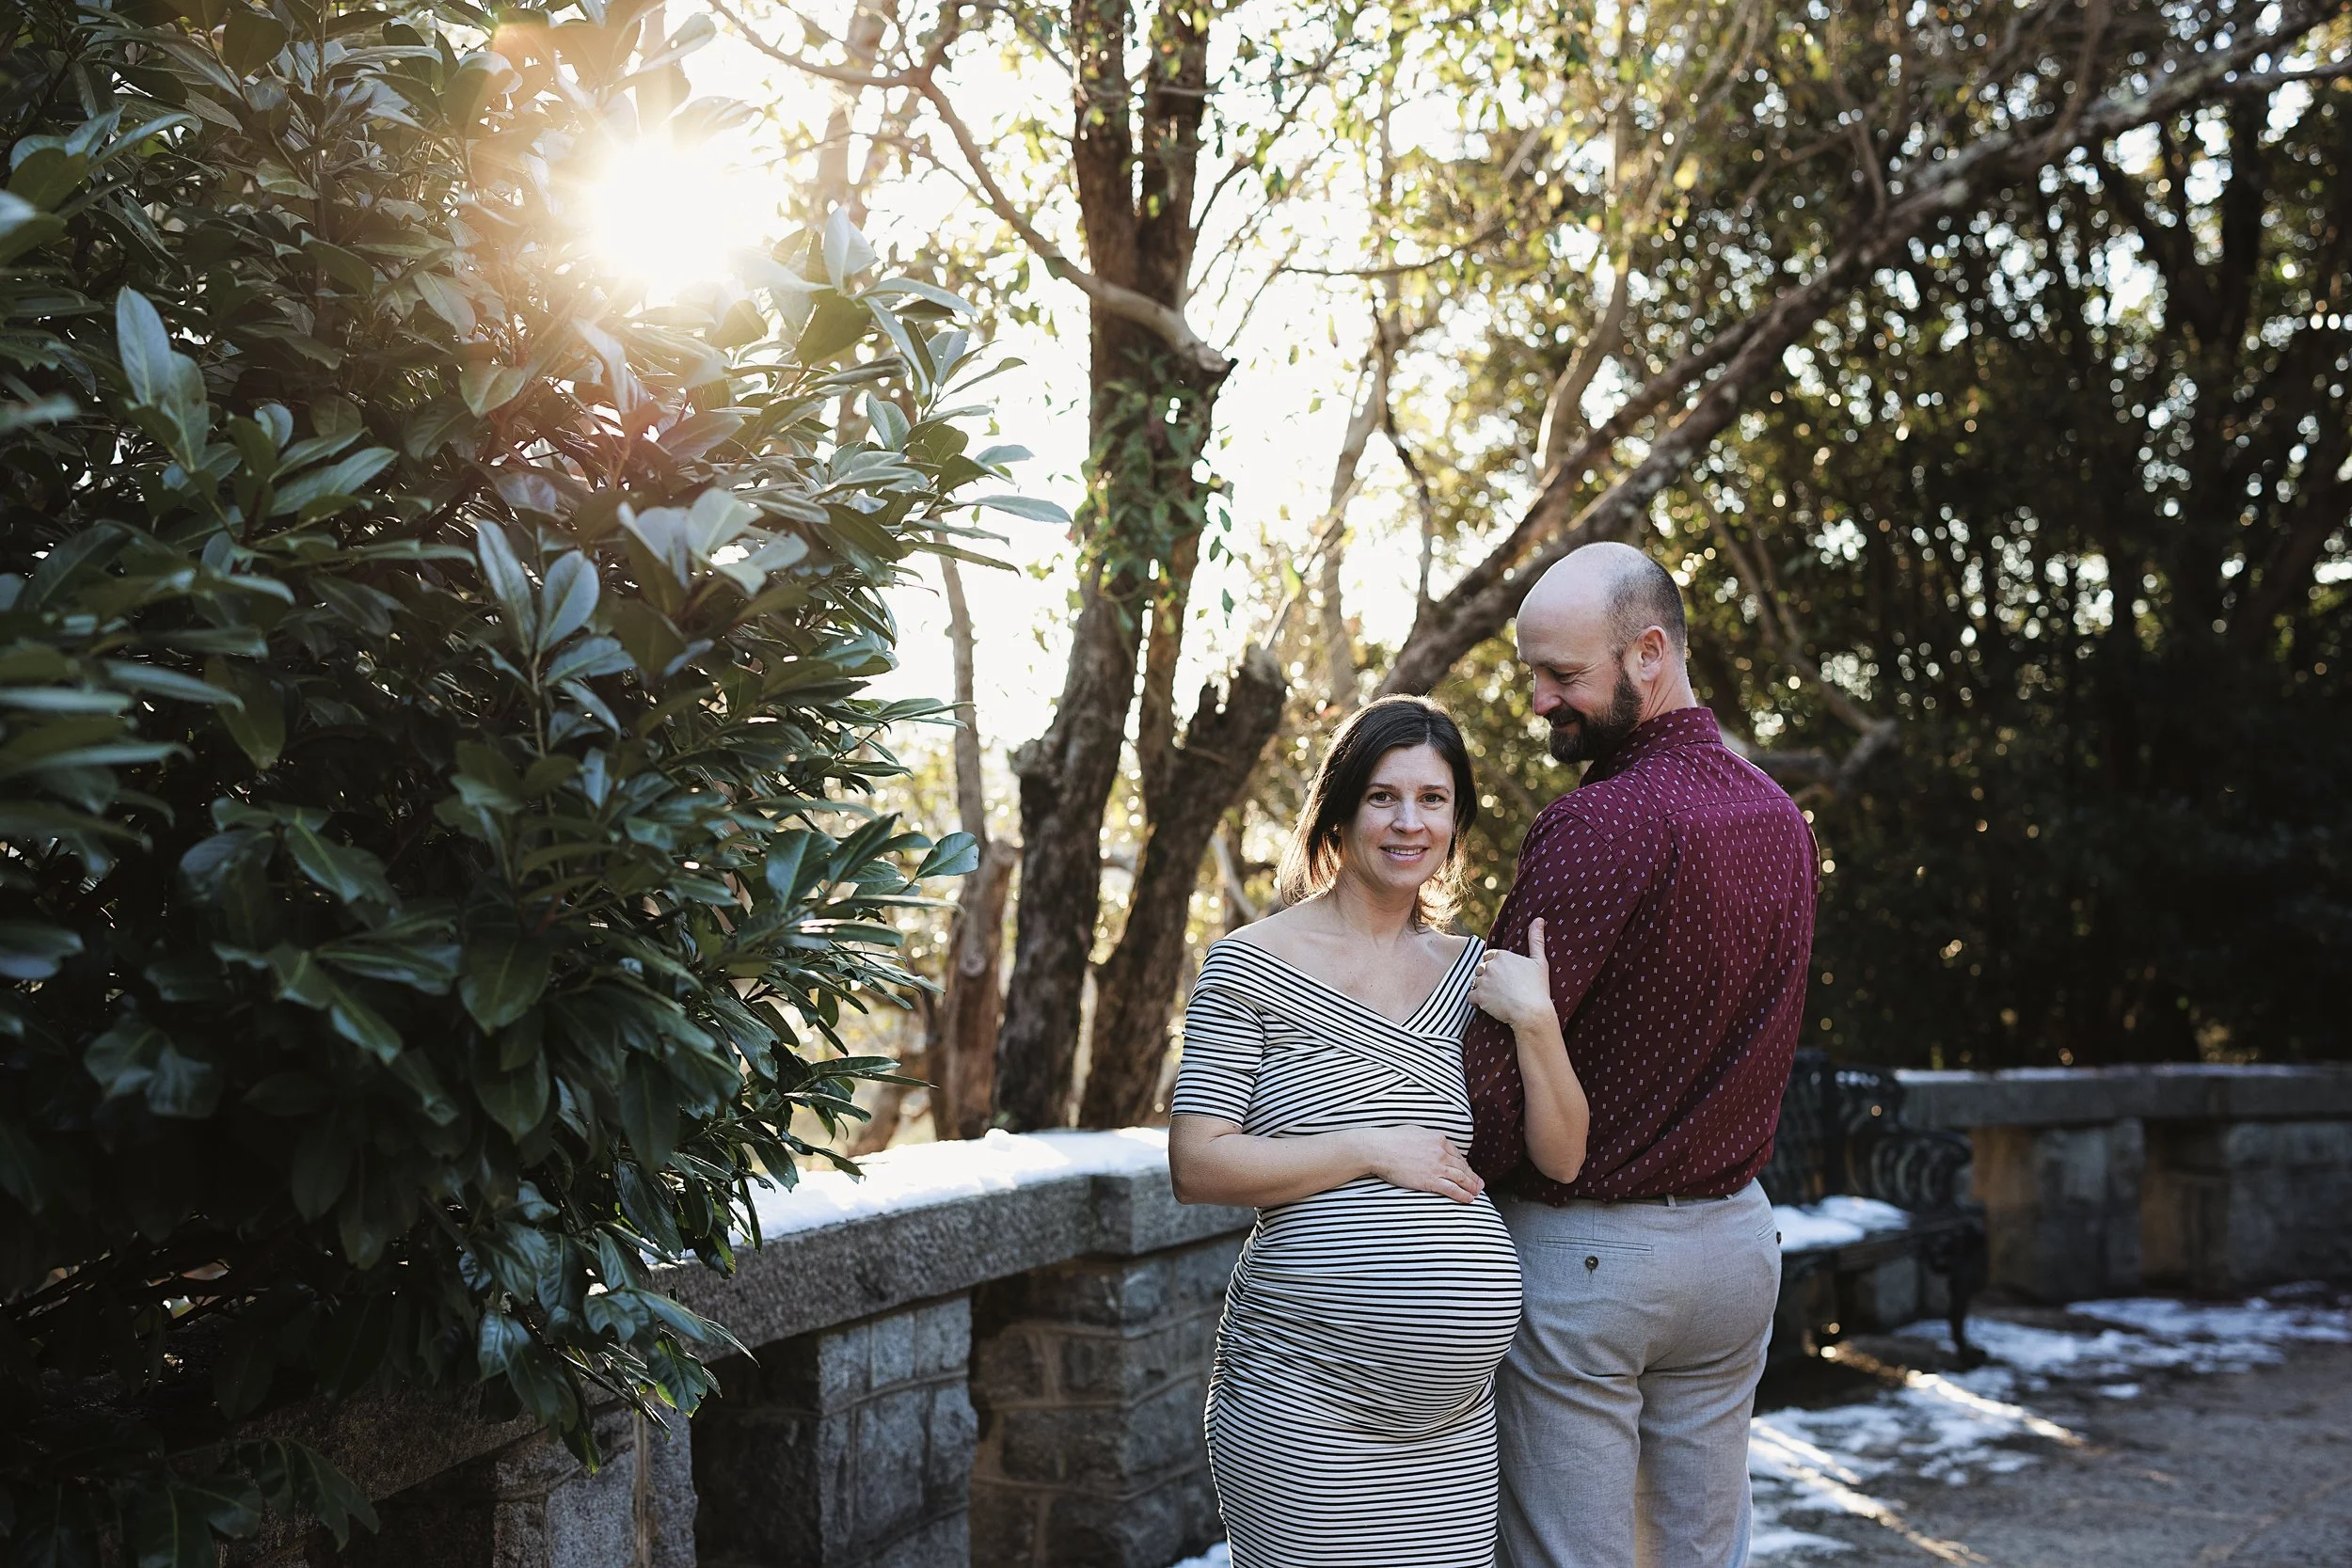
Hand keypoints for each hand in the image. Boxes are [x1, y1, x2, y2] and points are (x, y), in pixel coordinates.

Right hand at [1354, 1125, 1484, 1203]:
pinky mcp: (1430, 1180)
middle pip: (1462, 1167)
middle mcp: (1441, 1153)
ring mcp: (1437, 1167)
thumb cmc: (1392, 1139)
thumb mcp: (1416, 1131)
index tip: (1467, 1171)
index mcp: (1439, 1139)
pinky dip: (1463, 1195)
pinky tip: (1468, 1199)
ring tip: (1477, 1192)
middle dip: (1472, 1177)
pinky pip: (1452, 1189)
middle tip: (1479, 1183)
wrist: (1380, 1149)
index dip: (1464, 1165)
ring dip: (1471, 1187)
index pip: (1457, 1154)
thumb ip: (1428, 1139)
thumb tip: (1431, 1143)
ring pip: (1461, 1178)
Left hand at [1470, 919, 1555, 1034]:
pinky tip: (1488, 1005)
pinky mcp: (1479, 996)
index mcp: (1502, 955)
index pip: (1490, 956)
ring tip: (1496, 997)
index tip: (1505, 976)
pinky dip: (1476, 1002)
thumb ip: (1536, 939)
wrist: (1532, 1012)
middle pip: (1481, 969)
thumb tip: (1539, 919)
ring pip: (1475, 982)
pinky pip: (1470, 997)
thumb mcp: (1539, 961)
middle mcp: (1490, 965)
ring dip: (1482, 989)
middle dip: (1488, 977)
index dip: (1496, 966)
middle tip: (1501, 988)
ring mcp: (1483, 981)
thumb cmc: (1538, 988)